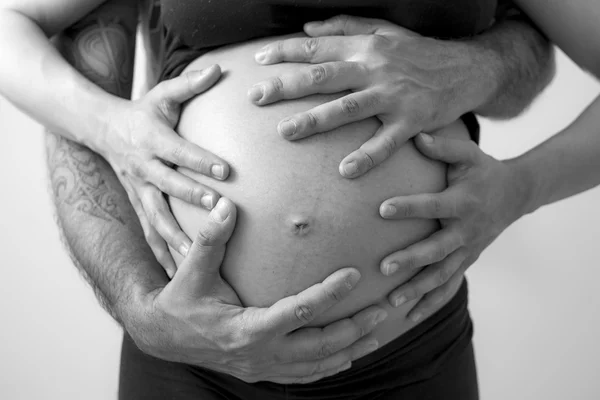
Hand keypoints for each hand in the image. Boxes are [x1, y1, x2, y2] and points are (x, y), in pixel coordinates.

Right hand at [102, 64, 229, 266]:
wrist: (102, 129)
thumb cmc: (142, 111)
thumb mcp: (163, 94)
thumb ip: (190, 83)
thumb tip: (219, 68)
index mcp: (152, 140)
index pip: (179, 151)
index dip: (201, 160)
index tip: (226, 170)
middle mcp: (143, 168)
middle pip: (168, 186)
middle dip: (192, 199)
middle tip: (219, 210)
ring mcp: (138, 190)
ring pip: (155, 217)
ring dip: (173, 237)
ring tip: (193, 256)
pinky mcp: (137, 204)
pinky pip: (148, 232)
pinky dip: (160, 252)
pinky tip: (175, 274)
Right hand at [130, 198, 387, 383]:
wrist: (162, 336)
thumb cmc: (180, 300)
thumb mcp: (192, 269)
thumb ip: (211, 239)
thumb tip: (227, 204)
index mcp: (247, 328)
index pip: (298, 312)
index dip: (329, 294)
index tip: (354, 275)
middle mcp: (260, 354)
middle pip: (319, 346)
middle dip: (354, 329)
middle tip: (384, 309)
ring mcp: (262, 368)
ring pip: (316, 366)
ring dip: (349, 349)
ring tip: (378, 333)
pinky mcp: (261, 372)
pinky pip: (303, 375)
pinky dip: (329, 367)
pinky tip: (347, 356)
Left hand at [251, 15, 486, 177]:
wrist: (465, 69)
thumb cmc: (419, 52)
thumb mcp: (384, 30)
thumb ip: (345, 27)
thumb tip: (307, 29)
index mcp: (365, 47)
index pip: (317, 48)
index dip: (285, 52)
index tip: (258, 61)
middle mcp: (375, 68)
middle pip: (324, 76)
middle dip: (286, 86)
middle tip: (256, 98)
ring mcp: (393, 96)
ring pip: (347, 107)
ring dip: (315, 120)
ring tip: (285, 132)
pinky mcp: (412, 121)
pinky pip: (386, 142)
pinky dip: (367, 156)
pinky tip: (346, 171)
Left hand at [378, 133, 527, 320]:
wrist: (515, 194)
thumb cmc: (483, 170)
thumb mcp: (468, 153)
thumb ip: (443, 146)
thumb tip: (414, 135)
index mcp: (463, 201)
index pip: (433, 206)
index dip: (409, 207)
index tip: (382, 209)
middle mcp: (466, 230)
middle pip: (437, 250)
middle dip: (411, 260)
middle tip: (384, 268)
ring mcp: (468, 250)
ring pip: (442, 275)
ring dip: (418, 290)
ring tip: (392, 302)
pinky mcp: (466, 262)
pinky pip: (449, 286)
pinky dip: (431, 303)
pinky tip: (409, 317)